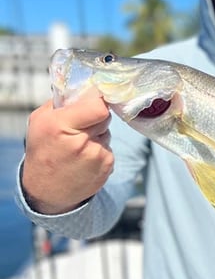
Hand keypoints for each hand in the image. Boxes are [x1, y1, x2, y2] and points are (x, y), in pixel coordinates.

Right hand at [22, 88, 112, 214]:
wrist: (47, 190)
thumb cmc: (43, 150)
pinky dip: (100, 150)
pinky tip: (85, 159)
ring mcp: (96, 156)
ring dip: (98, 135)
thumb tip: (87, 88)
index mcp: (61, 125)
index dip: (97, 102)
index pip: (99, 106)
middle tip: (81, 126)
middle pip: (105, 116)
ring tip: (79, 147)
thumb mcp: (41, 120)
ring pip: (108, 133)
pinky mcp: (107, 167)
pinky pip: (109, 148)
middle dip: (96, 117)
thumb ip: (62, 102)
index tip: (92, 103)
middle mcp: (81, 142)